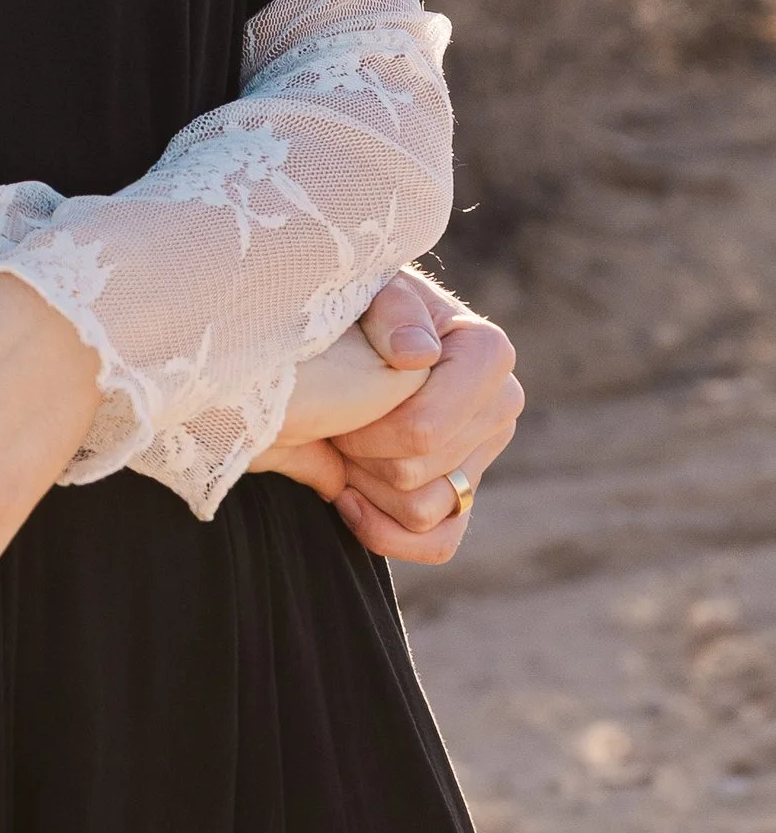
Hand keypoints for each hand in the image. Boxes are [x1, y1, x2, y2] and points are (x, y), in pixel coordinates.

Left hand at [250, 271, 523, 564]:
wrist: (349, 332)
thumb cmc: (358, 304)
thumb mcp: (371, 288)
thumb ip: (393, 311)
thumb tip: (417, 356)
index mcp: (488, 354)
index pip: (424, 429)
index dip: (367, 429)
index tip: (337, 405)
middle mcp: (501, 407)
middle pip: (415, 472)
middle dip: (359, 454)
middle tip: (331, 422)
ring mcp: (485, 454)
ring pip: (421, 511)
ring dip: (365, 489)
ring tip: (340, 449)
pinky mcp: (465, 492)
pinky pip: (438, 543)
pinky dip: (386, 533)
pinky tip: (347, 500)